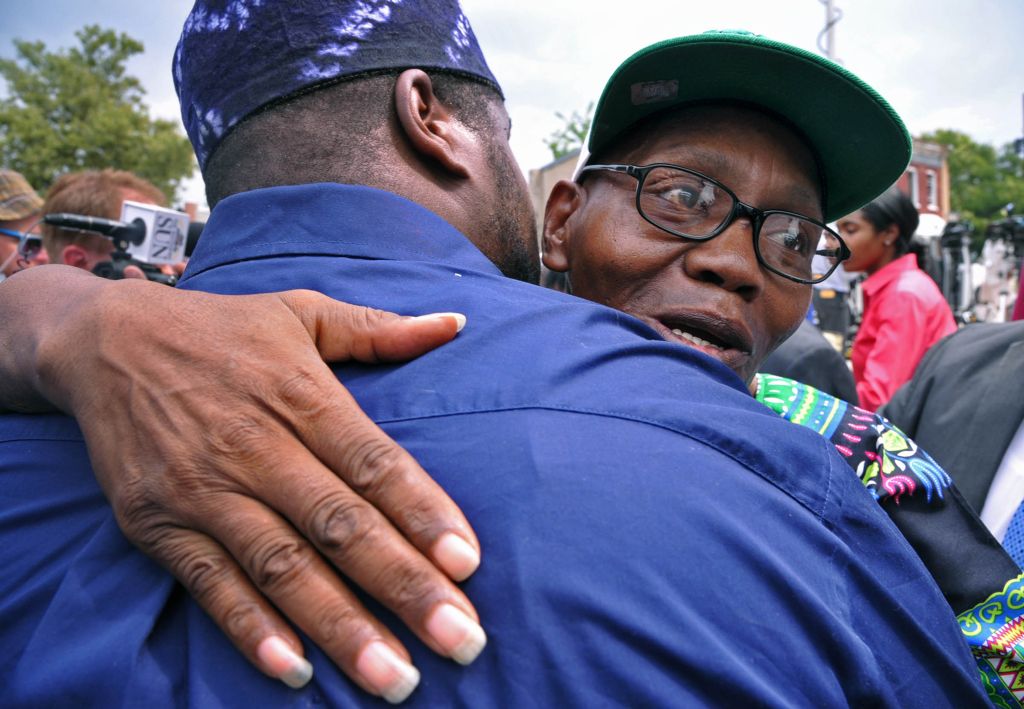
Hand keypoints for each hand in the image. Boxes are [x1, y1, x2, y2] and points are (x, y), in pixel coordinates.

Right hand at [12, 268, 481, 702]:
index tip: (468, 564)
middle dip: (404, 587)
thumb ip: (380, 328)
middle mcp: (257, 446)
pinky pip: (211, 584)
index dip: (423, 514)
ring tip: (397, 679)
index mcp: (303, 395)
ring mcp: (204, 490)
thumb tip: (454, 322)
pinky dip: (251, 629)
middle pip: (341, 526)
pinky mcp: (158, 524)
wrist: (105, 342)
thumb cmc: (222, 330)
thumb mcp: (302, 310)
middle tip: (462, 640)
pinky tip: (297, 670)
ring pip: (283, 567)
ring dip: (342, 626)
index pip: (375, 463)